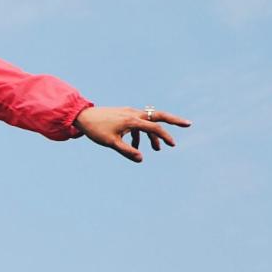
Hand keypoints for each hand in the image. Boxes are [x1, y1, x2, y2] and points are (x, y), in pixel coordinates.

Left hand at [75, 106, 189, 161]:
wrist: (82, 116)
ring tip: (157, 149)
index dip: (165, 136)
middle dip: (174, 120)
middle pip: (158, 116)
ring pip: (148, 122)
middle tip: (188, 124)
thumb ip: (127, 151)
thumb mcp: (111, 142)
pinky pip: (138, 123)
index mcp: (132, 120)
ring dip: (153, 135)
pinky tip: (137, 146)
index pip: (154, 127)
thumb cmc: (96, 129)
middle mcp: (134, 113)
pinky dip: (141, 134)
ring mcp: (129, 112)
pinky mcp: (124, 114)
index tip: (172, 145)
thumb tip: (141, 159)